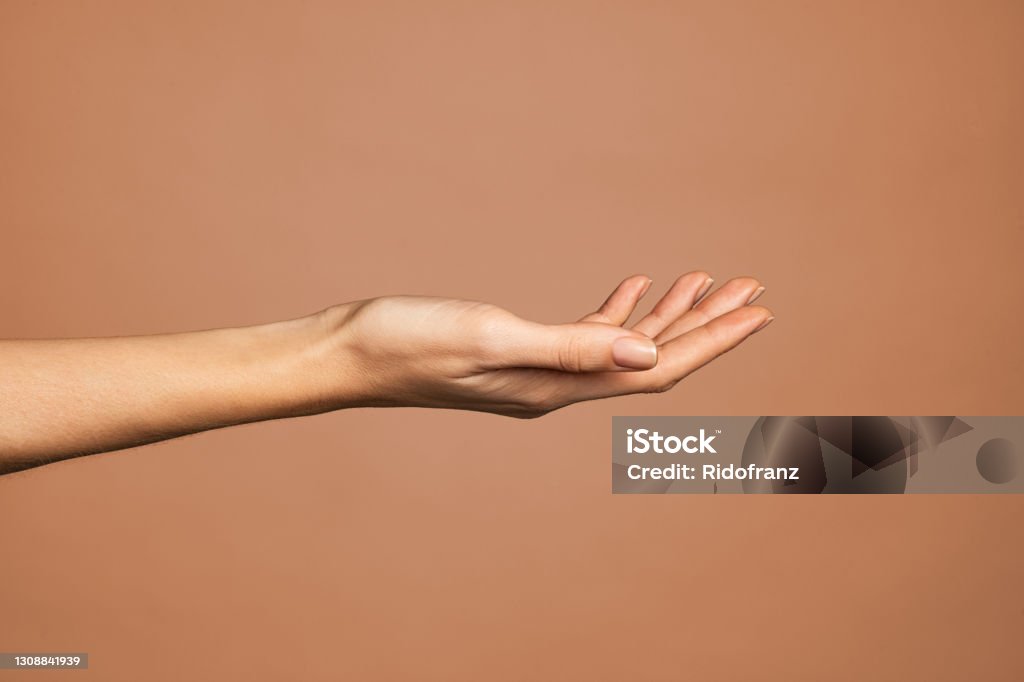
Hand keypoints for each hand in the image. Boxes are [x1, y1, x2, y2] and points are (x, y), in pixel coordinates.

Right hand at [321, 272, 772, 417]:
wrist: (350, 353)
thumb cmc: (408, 343)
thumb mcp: (491, 337)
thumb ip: (571, 347)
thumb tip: (650, 355)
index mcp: (558, 386)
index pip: (655, 370)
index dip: (711, 341)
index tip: (759, 312)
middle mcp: (558, 385)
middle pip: (651, 359)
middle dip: (705, 325)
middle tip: (753, 290)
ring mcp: (540, 371)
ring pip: (623, 346)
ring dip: (667, 314)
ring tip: (707, 280)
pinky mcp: (520, 353)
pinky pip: (587, 334)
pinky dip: (618, 311)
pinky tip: (637, 287)